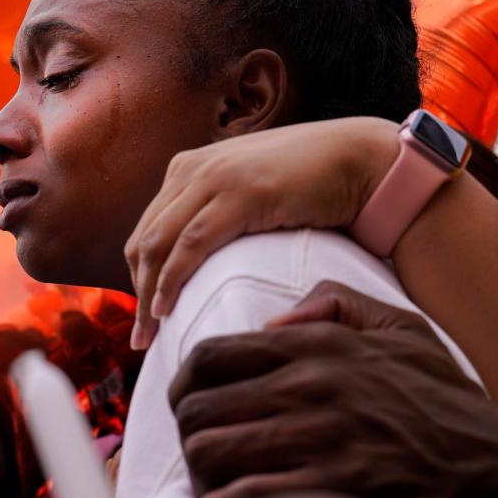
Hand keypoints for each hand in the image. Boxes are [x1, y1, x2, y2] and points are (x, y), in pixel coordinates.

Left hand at [125, 117, 399, 348]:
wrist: (359, 160)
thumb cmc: (310, 186)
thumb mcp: (249, 195)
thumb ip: (216, 213)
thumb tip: (196, 261)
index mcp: (188, 168)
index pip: (146, 230)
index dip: (140, 277)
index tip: (143, 317)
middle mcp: (192, 169)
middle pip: (145, 240)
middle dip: (137, 292)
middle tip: (141, 337)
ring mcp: (213, 178)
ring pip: (159, 244)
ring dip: (149, 294)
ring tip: (149, 334)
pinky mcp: (240, 194)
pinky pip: (191, 244)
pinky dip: (172, 279)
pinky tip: (166, 310)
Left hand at [167, 281, 497, 497]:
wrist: (488, 454)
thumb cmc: (435, 391)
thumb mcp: (396, 325)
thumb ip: (332, 303)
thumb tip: (272, 321)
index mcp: (315, 345)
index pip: (212, 356)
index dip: (183, 381)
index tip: (185, 397)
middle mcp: (308, 386)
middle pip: (200, 406)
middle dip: (185, 428)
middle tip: (193, 440)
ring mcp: (317, 436)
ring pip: (213, 449)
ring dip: (200, 467)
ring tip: (208, 474)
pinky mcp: (331, 483)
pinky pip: (249, 492)